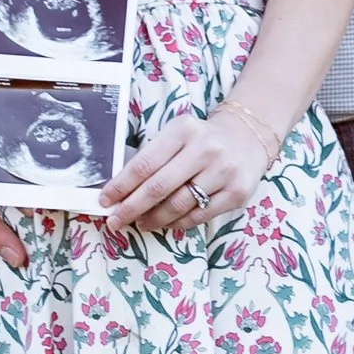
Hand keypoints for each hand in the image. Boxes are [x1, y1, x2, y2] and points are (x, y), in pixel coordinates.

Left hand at [100, 97, 280, 238]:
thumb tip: (121, 192)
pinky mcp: (236, 193)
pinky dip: (177, 223)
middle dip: (131, 208)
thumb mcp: (177, 136)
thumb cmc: (202, 140)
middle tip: (115, 221)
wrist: (248, 138)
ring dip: (153, 219)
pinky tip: (166, 222)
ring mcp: (223, 172)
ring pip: (178, 205)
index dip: (121, 186)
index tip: (105, 200)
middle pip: (158, 187)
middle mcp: (205, 149)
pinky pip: (199, 216)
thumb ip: (153, 158)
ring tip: (140, 223)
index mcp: (183, 130)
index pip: (144, 163)